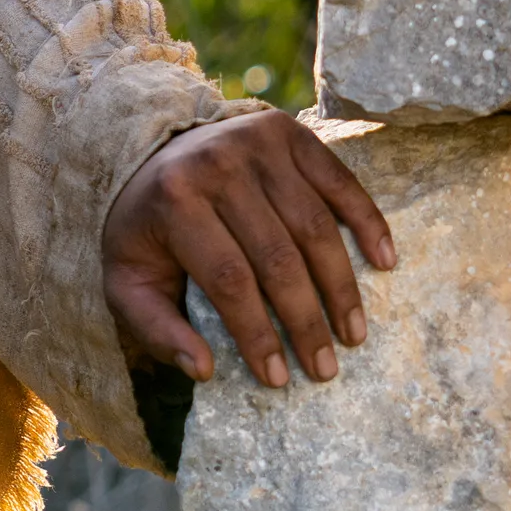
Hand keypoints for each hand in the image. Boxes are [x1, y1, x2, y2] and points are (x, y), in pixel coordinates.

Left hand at [102, 110, 396, 388]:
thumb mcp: (126, 279)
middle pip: (278, 258)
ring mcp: (257, 144)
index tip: (277, 378)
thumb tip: (202, 370)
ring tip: (353, 334)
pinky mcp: (290, 132)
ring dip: (341, 287)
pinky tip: (384, 262)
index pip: (229, 280)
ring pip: (316, 227)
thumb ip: (155, 327)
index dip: (258, 333)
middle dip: (306, 322)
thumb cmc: (145, 229)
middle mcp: (217, 167)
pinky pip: (340, 182)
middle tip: (325, 367)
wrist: (149, 153)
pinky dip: (368, 222)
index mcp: (174, 202)